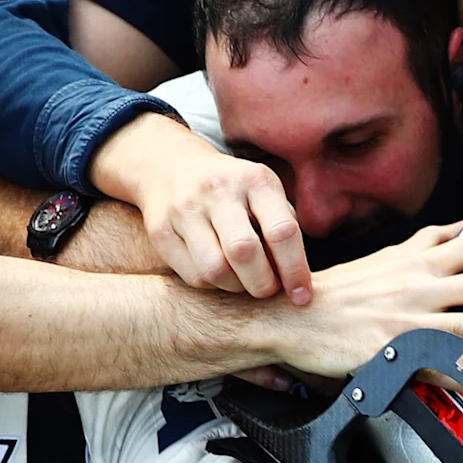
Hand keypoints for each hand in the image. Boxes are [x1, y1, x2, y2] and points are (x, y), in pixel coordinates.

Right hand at [94, 112, 309, 299]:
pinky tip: (220, 274)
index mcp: (255, 180)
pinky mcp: (160, 230)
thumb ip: (285, 229)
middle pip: (244, 252)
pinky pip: (193, 275)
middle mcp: (219, 190)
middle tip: (268, 290)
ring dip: (236, 288)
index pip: (282, 231)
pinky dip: (213, 285)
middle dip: (262, 284)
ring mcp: (185, 209)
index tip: (302, 296)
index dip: (295, 271)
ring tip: (243, 282)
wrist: (170, 166)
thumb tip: (300, 281)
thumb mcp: (265, 194)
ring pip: (214, 269)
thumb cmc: (234, 191)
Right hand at [261, 216, 462, 375]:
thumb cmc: (343, 289)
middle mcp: (417, 285)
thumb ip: (427, 242)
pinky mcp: (392, 352)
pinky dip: (460, 375)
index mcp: (419, 260)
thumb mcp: (388, 256)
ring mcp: (406, 320)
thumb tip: (460, 226)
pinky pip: (433, 365)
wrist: (294, 315)